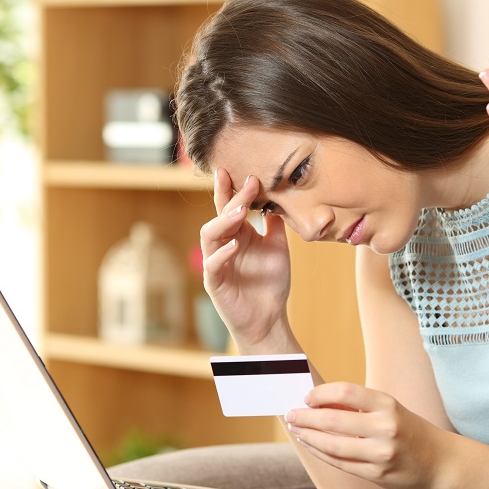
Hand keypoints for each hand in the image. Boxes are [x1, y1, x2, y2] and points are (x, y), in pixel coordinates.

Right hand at [200, 169, 293, 349]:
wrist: (269, 317)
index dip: (233, 189)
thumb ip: (275, 224)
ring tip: (241, 211)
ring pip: (209, 235)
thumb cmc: (270, 283)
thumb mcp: (278, 247)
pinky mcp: (215, 283)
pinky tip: (235, 245)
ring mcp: (216, 262)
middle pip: (220, 215)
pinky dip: (222, 254)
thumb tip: (279, 197)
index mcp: (236, 234)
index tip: (245, 171)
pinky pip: (212, 265)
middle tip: (249, 182)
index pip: (229, 206)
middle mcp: (223, 244)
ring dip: (224, 221)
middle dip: (232, 197)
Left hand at [285, 382, 446, 488]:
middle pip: (333, 420)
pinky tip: (311, 446)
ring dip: (309, 437)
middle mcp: (385, 428)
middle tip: (291, 415)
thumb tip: (317, 403)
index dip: (320, 394)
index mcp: (388, 405)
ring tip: (297, 430)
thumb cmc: (409, 430)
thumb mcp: (389, 409)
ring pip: (333, 445)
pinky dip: (321, 453)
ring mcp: (381, 454)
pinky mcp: (377, 474)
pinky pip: (340, 463)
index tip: (307, 397)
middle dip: (306, 417)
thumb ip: (357, 407)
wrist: (439, 461)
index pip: (345, 392)